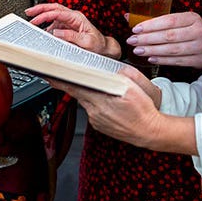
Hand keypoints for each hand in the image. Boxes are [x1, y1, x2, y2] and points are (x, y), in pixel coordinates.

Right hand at [27, 3, 120, 58]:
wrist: (103, 48)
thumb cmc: (97, 44)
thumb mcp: (86, 42)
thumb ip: (71, 37)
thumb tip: (56, 32)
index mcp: (77, 18)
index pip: (58, 12)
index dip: (45, 15)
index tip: (36, 19)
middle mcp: (73, 17)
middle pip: (54, 8)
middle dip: (40, 8)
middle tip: (29, 11)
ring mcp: (69, 21)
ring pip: (53, 14)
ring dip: (42, 16)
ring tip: (32, 21)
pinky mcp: (67, 27)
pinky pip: (54, 23)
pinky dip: (46, 24)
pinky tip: (41, 29)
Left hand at [49, 68, 166, 149]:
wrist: (150, 133)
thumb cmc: (144, 112)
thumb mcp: (135, 87)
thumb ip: (121, 74)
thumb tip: (112, 68)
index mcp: (102, 100)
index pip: (76, 87)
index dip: (62, 79)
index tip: (51, 73)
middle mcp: (95, 111)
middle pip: (77, 93)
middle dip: (71, 83)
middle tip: (61, 73)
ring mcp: (96, 119)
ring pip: (85, 101)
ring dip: (87, 93)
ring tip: (98, 88)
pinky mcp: (98, 125)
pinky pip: (92, 109)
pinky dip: (95, 103)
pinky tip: (106, 102)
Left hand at [126, 11, 201, 68]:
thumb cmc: (193, 30)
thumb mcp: (181, 21)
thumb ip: (158, 21)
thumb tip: (128, 17)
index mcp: (193, 18)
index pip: (169, 21)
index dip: (151, 25)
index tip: (136, 29)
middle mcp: (199, 31)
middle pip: (169, 36)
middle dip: (148, 39)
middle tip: (132, 41)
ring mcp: (201, 47)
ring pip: (172, 50)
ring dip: (153, 50)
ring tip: (138, 50)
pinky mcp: (199, 60)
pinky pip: (178, 61)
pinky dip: (163, 60)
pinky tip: (151, 58)